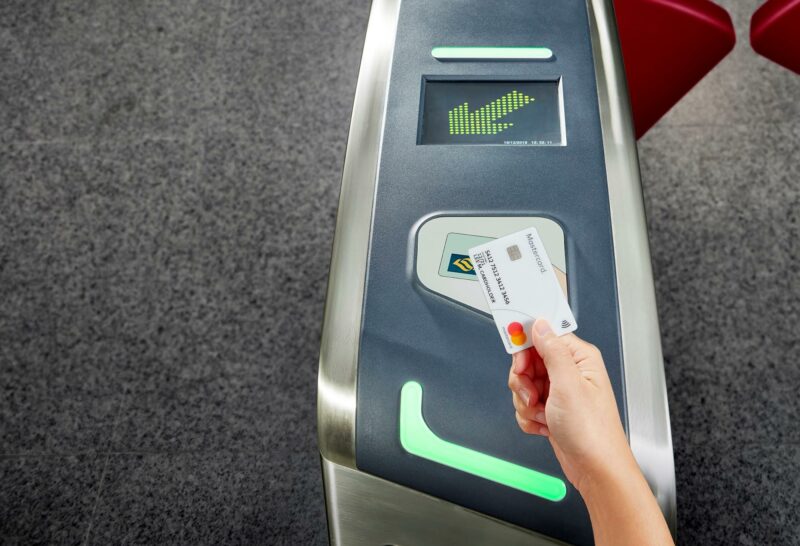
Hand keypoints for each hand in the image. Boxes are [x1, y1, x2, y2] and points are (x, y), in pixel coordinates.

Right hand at [507, 319, 633, 492]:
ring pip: (523, 385)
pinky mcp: (551, 409)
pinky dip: (529, 418)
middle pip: (528, 362)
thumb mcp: (568, 384)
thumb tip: (540, 325)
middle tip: (533, 395)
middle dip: (523, 382)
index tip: (519, 363)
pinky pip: (526, 405)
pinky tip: (543, 425)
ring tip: (542, 414)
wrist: (595, 469)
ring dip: (525, 403)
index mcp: (579, 358)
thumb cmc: (593, 431)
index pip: (544, 337)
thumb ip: (552, 350)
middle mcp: (570, 372)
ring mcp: (559, 391)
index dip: (526, 348)